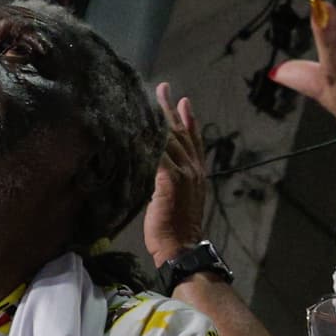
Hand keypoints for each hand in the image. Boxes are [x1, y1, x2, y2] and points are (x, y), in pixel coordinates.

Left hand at [141, 84, 210, 262]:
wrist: (180, 247)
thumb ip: (169, 181)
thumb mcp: (178, 200)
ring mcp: (183, 174)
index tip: (183, 101)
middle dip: (170, 109)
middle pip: (180, 132)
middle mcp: (193, 169)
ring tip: (149, 100)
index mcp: (197, 174)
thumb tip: (154, 170)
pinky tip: (139, 127)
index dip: (188, 119)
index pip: (193, 139)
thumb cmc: (175, 230)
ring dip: (157, 118)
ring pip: (169, 139)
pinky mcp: (169, 180)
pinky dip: (149, 140)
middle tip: (162, 88)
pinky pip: (158, 154)